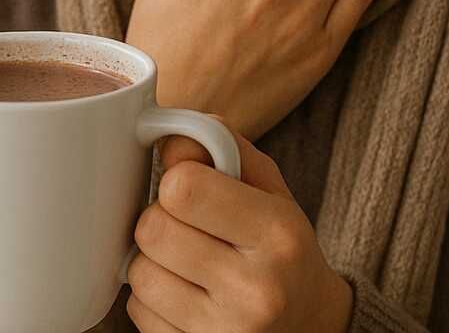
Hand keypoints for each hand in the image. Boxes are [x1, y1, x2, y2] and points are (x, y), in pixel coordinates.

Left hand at [126, 119, 354, 332]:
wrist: (311, 327)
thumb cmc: (283, 250)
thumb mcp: (273, 192)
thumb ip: (226, 150)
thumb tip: (168, 135)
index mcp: (278, 234)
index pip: (183, 186)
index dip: (177, 179)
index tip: (192, 188)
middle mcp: (256, 289)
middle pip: (153, 229)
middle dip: (162, 220)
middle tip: (188, 227)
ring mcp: (225, 331)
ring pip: (139, 273)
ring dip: (153, 261)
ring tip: (189, 264)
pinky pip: (138, 312)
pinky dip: (153, 300)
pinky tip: (187, 296)